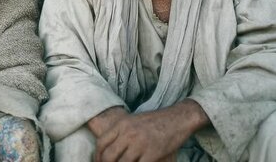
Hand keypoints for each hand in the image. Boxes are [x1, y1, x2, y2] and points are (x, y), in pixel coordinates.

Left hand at [94, 99, 208, 161]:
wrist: (178, 118)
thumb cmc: (155, 121)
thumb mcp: (134, 121)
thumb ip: (120, 132)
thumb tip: (107, 147)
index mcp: (122, 124)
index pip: (101, 143)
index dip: (97, 156)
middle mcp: (129, 133)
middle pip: (109, 156)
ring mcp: (140, 144)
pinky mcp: (152, 153)